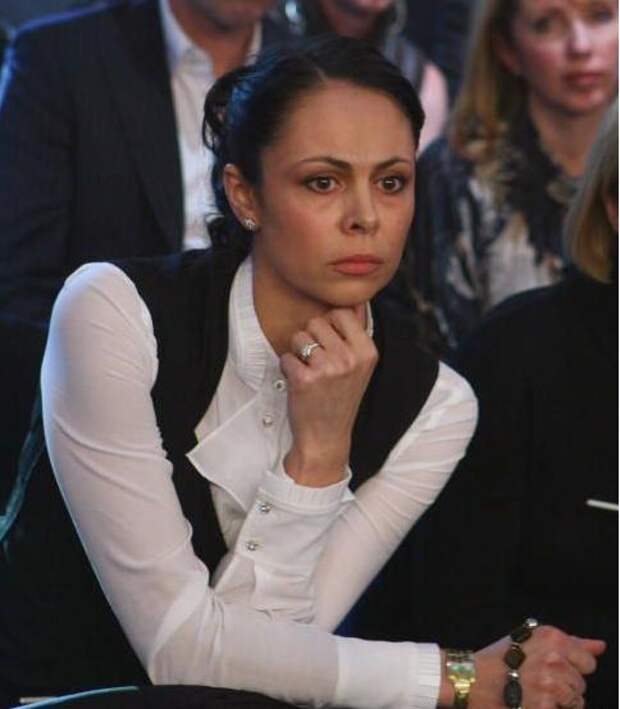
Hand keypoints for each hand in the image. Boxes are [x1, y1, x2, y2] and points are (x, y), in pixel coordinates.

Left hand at [280, 305, 377, 486]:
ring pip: (299, 337)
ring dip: (298, 353)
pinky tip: (300, 384)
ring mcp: (328, 368)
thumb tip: (358, 300)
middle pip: (317, 321)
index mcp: (367, 351)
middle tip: (319, 363)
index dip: (329, 325)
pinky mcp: (305, 379)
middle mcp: (351, 358)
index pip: (341, 312)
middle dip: (311, 338)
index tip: (331, 346)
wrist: (327, 437)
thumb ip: (357, 333)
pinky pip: (286, 356)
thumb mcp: (359, 366)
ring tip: (310, 373)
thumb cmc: (340, 398)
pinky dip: (287, 369)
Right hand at [452, 626, 604, 708]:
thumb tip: (600, 646)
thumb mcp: (531, 641)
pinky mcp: (544, 706)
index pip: (587, 661)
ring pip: (576, 702)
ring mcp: (550, 684)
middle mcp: (553, 658)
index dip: (571, 667)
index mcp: (552, 637)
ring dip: (558, 702)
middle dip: (564, 686)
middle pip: (581, 683)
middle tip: (536, 681)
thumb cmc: (499, 659)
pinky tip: (529, 702)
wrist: (472, 679)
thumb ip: (570, 643)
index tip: (552, 668)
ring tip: (533, 693)